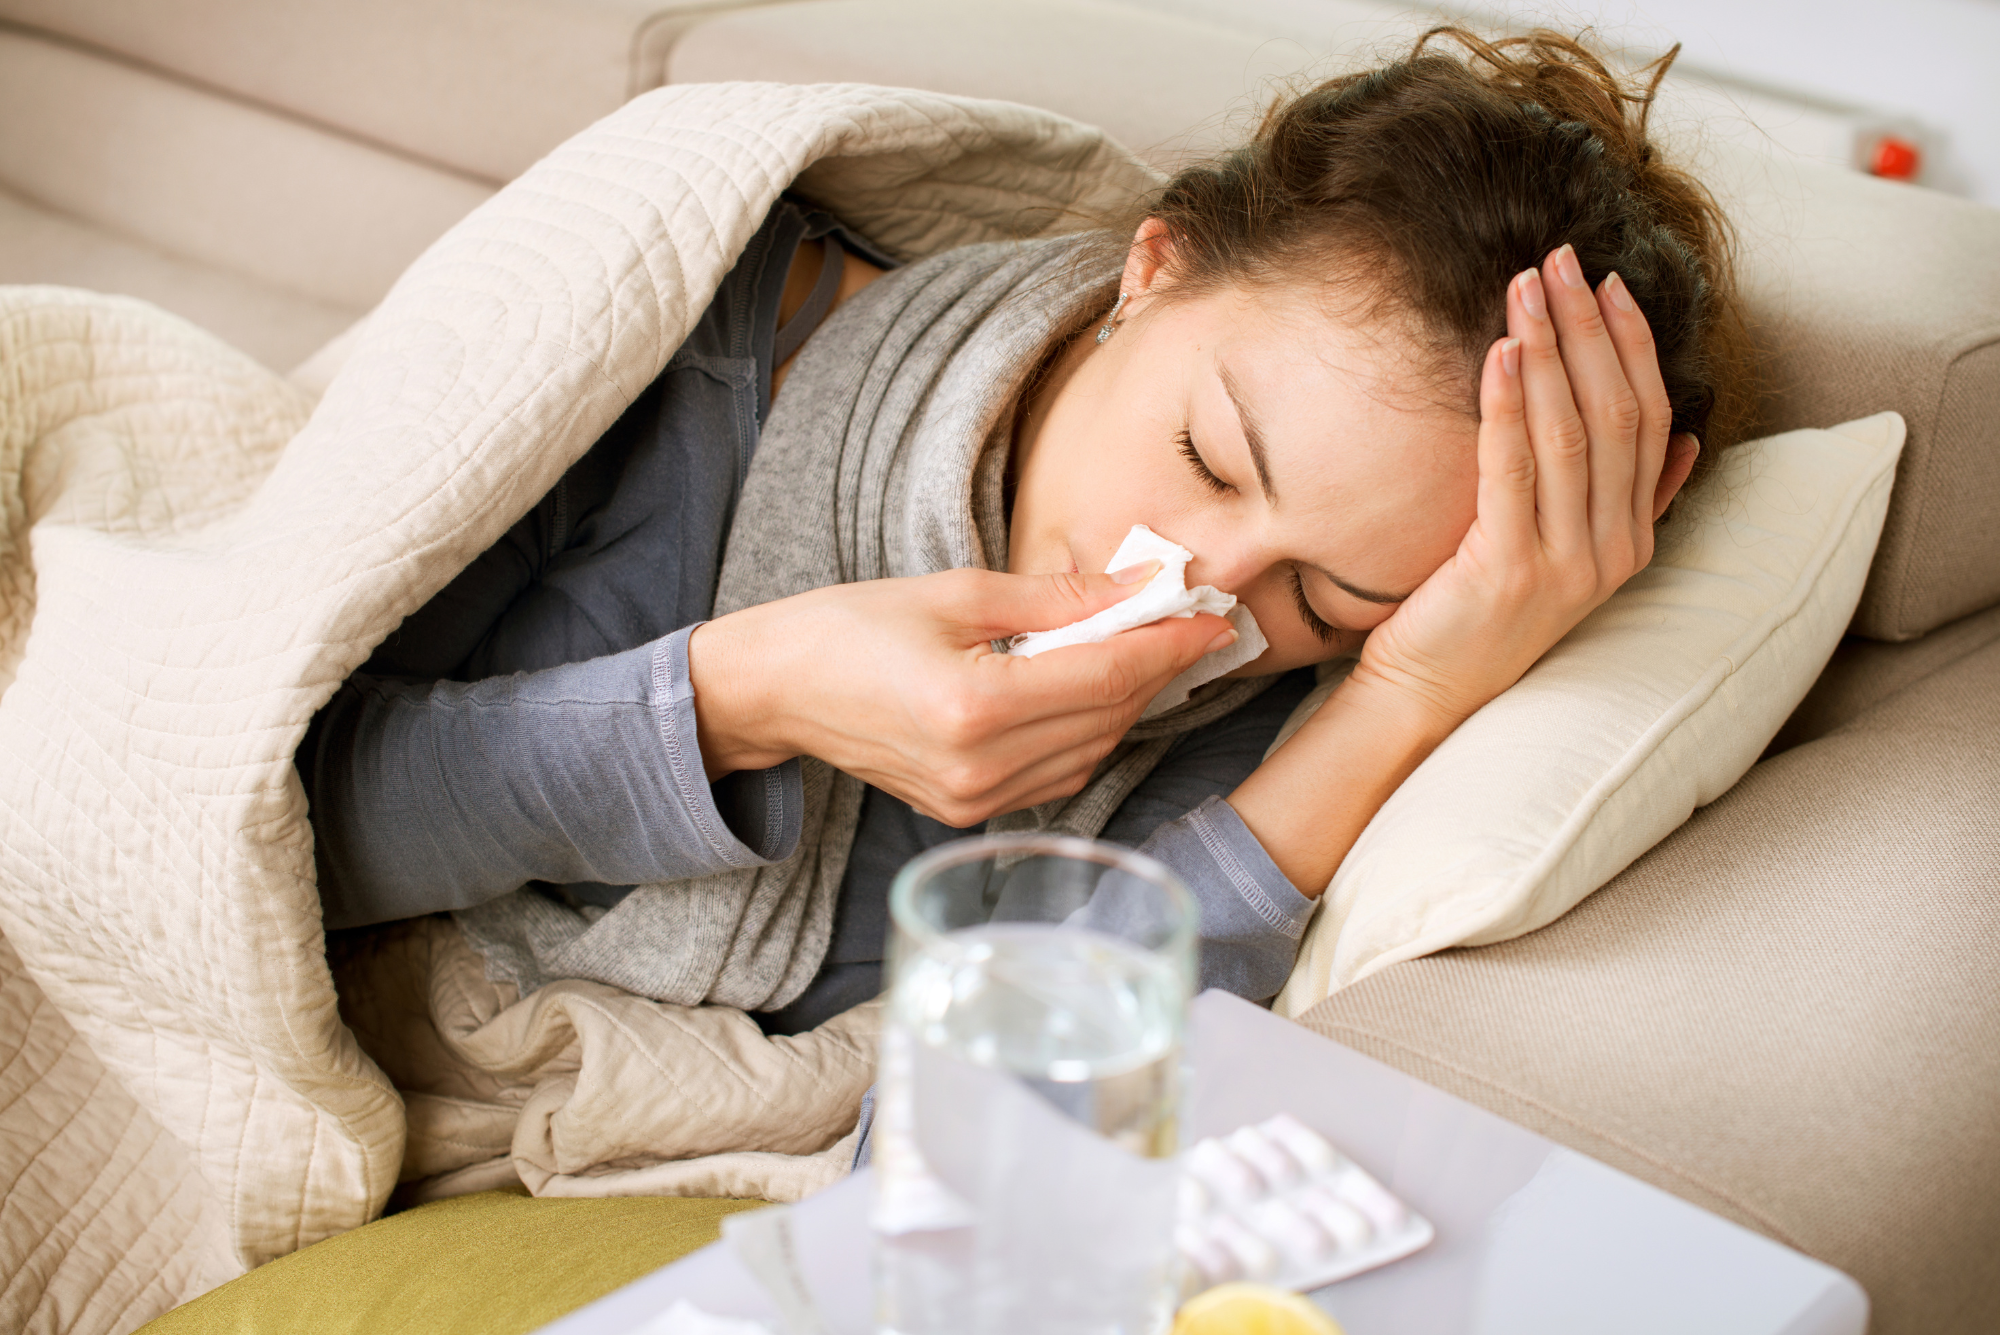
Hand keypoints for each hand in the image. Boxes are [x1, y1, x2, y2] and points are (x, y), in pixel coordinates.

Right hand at [688, 567, 1232, 825]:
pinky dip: (1088, 732)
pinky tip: (1092, 691)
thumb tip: (1139, 589)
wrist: (777, 690)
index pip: (1106, 676)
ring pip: (1091, 752)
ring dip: (1127, 702)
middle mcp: (979, 767)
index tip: (1211, 616)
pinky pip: (1058, 774)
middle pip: (1107, 717)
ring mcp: (974, 801)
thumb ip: (1056, 599)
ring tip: (1144, 650)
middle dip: (1156, 668)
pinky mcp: (968, 812)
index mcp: (973, 706)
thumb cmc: (851, 627)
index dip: (1168, 645)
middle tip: (1188, 623)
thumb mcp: (956, 593)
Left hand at [1350, 243, 1701, 728]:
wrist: (1429, 693)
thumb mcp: (1566, 555)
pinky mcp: (1510, 571)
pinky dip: (1507, 406)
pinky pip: (1514, 472)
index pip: (1649, 420)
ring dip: (1547, 350)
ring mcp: (1567, 564)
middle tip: (1561, 260)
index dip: (1633, 346)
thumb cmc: (1481, 614)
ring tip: (1525, 287)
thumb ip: (1628, 503)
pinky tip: (1496, 353)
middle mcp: (1611, 550)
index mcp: (1631, 538)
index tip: (1608, 283)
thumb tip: (1685, 443)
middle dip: (1589, 328)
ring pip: (1571, 434)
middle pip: (1615, 413)